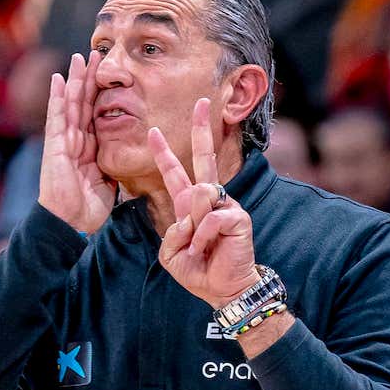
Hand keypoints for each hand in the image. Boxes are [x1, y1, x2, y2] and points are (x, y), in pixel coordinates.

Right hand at [37, 52, 117, 232]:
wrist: (70, 222)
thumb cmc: (88, 208)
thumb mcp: (109, 181)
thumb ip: (114, 165)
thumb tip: (130, 157)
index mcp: (89, 148)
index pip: (95, 114)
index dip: (100, 94)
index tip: (108, 74)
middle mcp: (75, 140)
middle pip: (83, 103)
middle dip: (88, 79)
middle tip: (94, 54)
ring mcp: (64, 141)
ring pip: (71, 103)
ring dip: (74, 80)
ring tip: (78, 57)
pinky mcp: (55, 145)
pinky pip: (57, 117)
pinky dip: (57, 97)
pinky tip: (58, 78)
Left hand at [149, 98, 259, 308]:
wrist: (223, 288)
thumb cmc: (198, 269)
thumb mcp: (171, 252)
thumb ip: (172, 231)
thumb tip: (191, 214)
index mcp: (189, 204)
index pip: (174, 173)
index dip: (162, 153)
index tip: (151, 131)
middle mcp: (210, 198)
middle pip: (204, 157)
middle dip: (201, 129)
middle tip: (201, 101)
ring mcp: (226, 205)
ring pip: (200, 194)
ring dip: (192, 227)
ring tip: (197, 248)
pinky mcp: (238, 216)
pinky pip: (210, 219)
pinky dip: (203, 238)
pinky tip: (207, 249)